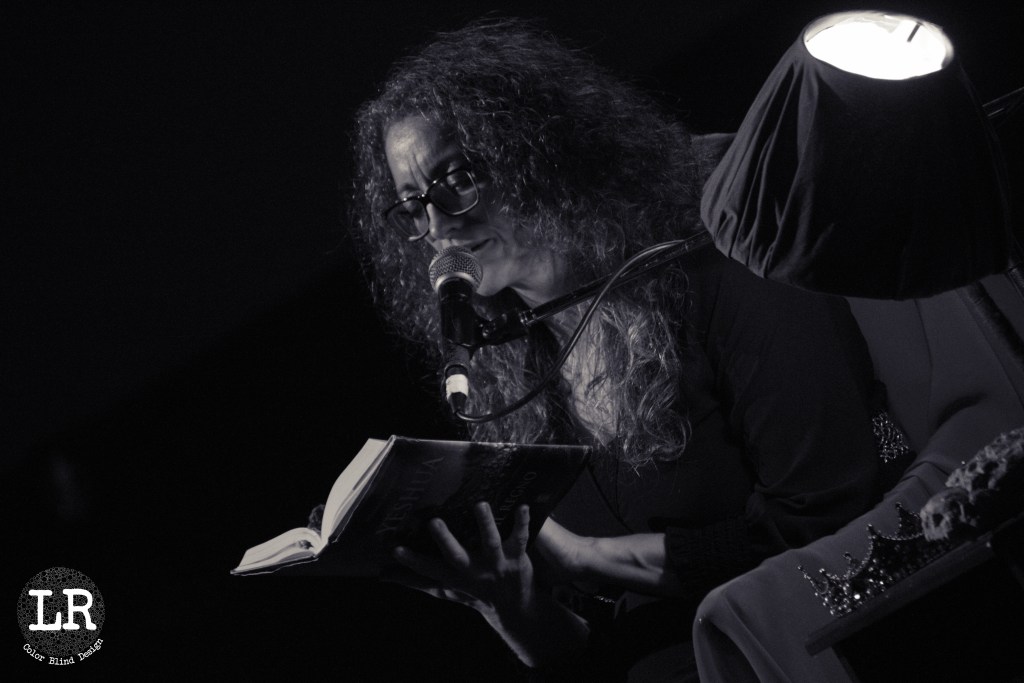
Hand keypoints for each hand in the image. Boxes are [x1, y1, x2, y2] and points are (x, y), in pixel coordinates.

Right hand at [390, 502, 590, 666]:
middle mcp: (474, 570)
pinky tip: (522, 506)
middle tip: (433, 522)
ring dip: (485, 524)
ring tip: (480, 504)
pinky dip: (522, 523)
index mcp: (455, 577)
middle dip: (446, 541)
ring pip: (490, 542)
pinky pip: (520, 538)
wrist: (516, 609)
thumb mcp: (445, 590)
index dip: (412, 561)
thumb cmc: (474, 593)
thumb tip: (382, 576)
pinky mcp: (517, 556)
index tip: (395, 549)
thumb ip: (416, 581)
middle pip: (457, 556)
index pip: (430, 570)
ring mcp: (496, 563)